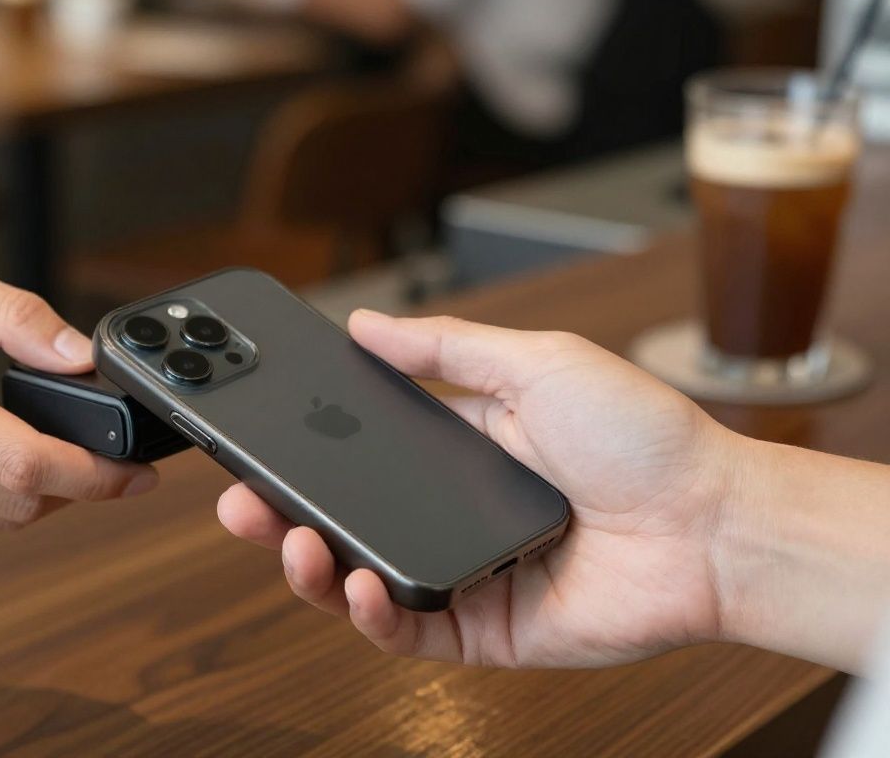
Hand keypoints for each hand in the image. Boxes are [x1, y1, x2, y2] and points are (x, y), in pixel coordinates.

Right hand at [218, 310, 743, 667]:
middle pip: (344, 525)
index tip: (259, 448)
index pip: (356, 459)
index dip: (303, 458)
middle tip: (242, 505)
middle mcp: (451, 517)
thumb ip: (446, 347)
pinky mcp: (485, 630)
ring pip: (361, 582)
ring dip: (311, 569)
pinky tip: (357, 585)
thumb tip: (369, 323)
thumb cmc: (643, 437)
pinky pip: (407, 631)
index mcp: (458, 452)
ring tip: (291, 544)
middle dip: (281, 518)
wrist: (712, 521)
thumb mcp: (535, 362)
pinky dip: (371, 614)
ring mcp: (464, 576)